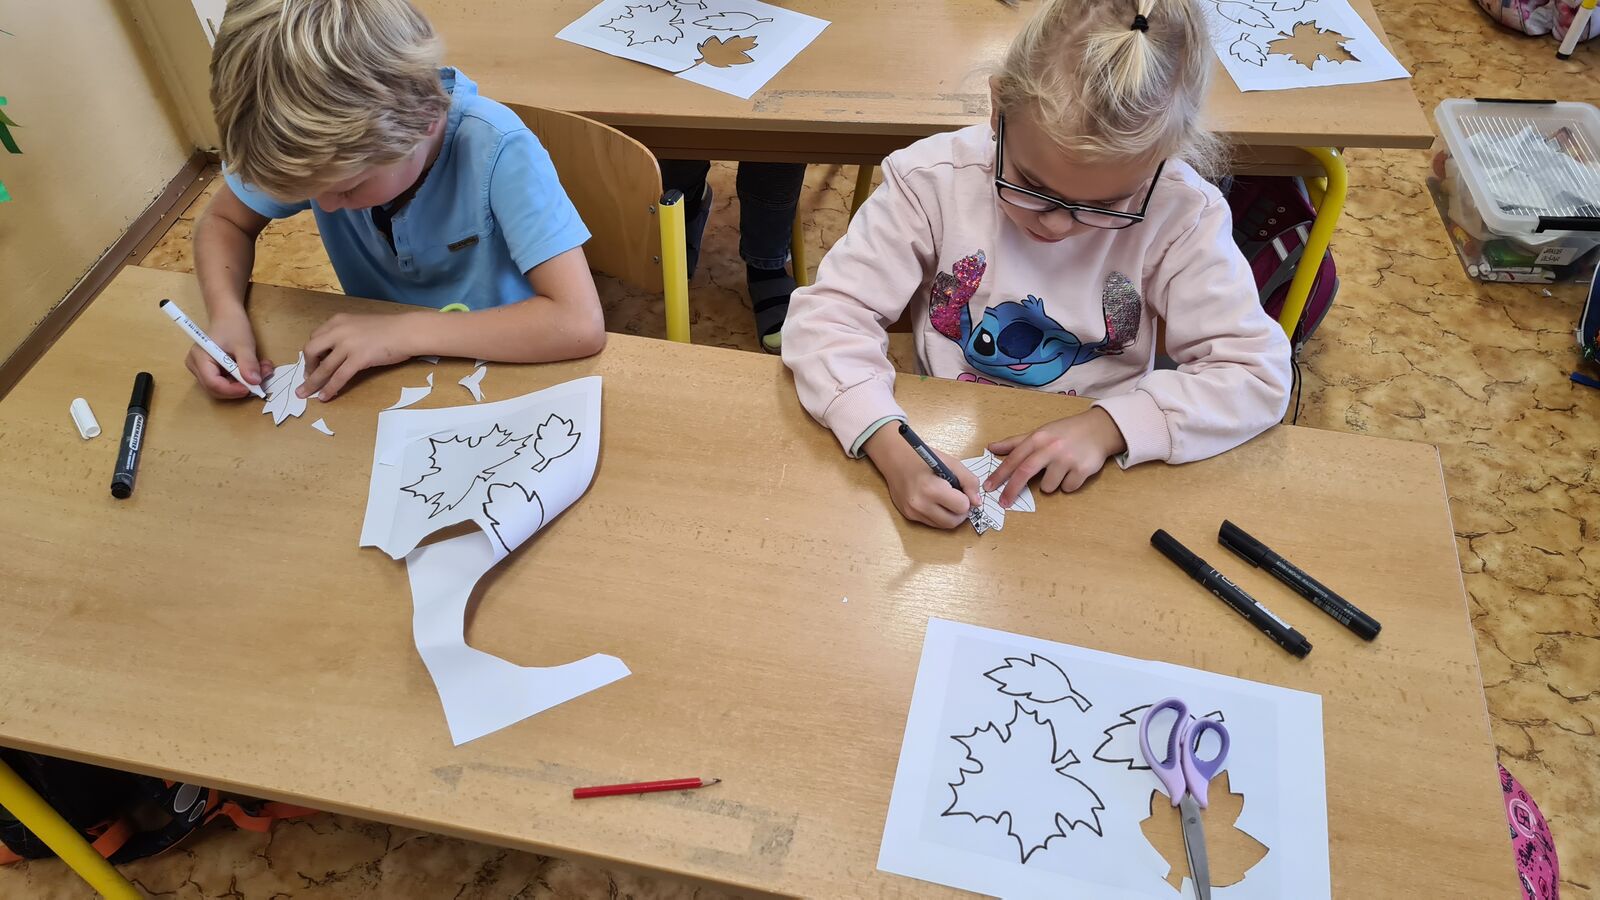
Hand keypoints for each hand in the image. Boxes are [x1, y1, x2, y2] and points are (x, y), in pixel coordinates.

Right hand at [185, 311, 272, 399]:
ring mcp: (202, 369)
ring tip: (262, 369)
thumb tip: (254, 382)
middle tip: (261, 379)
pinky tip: (255, 369)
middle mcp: (196, 366)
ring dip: (244, 383)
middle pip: (217, 389)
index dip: (232, 390)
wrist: (228, 316)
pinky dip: (242, 378)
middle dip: (240, 387)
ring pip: (224, 387)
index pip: (213, 383)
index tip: (252, 387)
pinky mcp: (210, 370)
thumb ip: (248, 363)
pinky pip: (226, 381)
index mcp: (200, 358)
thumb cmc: (233, 326)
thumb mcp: (244, 345)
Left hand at [299, 312, 422, 400]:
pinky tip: (325, 397)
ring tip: (305, 394)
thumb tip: (338, 351)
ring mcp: (348, 345)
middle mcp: (339, 331)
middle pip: (311, 350)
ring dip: (312, 383)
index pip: (315, 337)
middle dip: (307, 366)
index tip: (312, 363)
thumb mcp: (361, 325)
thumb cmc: (390, 329)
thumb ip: (346, 334)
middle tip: (309, 378)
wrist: (407, 331)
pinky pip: (339, 377)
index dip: (311, 353)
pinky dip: (330, 388)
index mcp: (338, 321)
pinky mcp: (358, 358)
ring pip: (323, 367)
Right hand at [864, 425, 981, 528]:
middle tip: (958, 498)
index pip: (962, 507)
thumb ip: (969, 481)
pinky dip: (938, 515)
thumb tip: (977, 502)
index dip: (966, 499)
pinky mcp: (909, 516)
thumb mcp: (951, 463)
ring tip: (947, 499)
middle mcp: (920, 504)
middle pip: (953, 522)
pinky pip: (931, 523)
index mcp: (931, 489)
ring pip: (943, 526)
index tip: (961, 490)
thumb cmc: (923, 457)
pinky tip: (935, 501)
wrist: (894, 458)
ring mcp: (913, 512)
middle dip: (960, 511)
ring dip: (950, 515)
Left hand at [985, 408, 1127, 505]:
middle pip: (1025, 472)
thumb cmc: (1064, 433)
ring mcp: (1067, 459)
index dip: (999, 474)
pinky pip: (1067, 488)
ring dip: (1050, 485)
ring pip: (1048, 487)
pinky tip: (1073, 472)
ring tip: (1059, 471)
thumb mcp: (1040, 433)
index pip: (1014, 459)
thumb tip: (990, 447)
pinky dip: (1068, 484)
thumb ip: (1015, 442)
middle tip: (1004, 503)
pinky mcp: (1082, 470)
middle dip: (1012, 490)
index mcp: (1038, 438)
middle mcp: (1051, 448)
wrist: (1098, 430)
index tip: (988, 488)